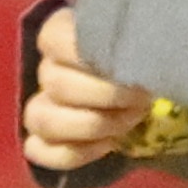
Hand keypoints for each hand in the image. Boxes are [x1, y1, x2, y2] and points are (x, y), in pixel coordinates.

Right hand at [21, 0, 154, 177]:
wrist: (146, 80)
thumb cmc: (144, 53)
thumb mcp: (143, 35)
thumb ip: (136, 34)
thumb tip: (145, 47)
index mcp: (60, 34)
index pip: (53, 41)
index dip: (93, 58)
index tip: (133, 65)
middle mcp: (47, 70)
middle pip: (56, 85)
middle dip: (106, 96)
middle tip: (143, 97)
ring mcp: (42, 107)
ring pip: (43, 120)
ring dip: (93, 125)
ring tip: (130, 119)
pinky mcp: (46, 140)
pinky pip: (40, 151)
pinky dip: (75, 153)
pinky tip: (110, 144)